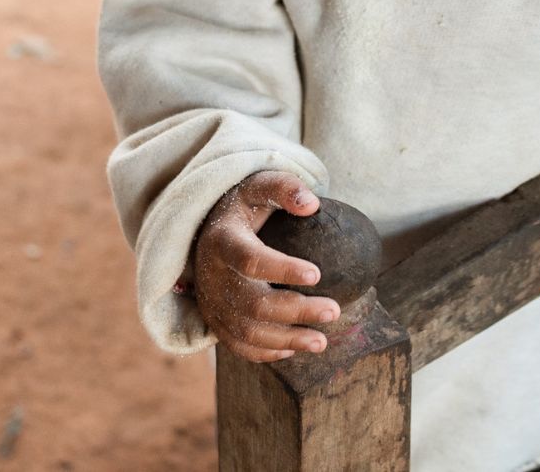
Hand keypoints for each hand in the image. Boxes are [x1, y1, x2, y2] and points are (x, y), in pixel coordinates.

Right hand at [193, 171, 342, 362]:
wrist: (205, 231)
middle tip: (334, 311)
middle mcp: (212, 276)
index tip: (317, 274)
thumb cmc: (243, 208)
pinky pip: (238, 346)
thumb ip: (284, 188)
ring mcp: (212, 302)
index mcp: (223, 241)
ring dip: (287, 339)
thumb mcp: (257, 186)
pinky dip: (267, 353)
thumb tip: (312, 205)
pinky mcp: (215, 320)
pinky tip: (295, 348)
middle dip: (296, 311)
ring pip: (247, 332)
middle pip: (253, 304)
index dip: (282, 270)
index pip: (250, 260)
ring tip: (323, 340)